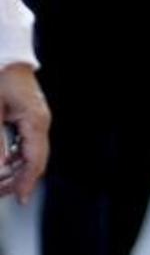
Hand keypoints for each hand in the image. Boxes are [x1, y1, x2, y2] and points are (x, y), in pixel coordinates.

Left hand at [0, 63, 49, 203]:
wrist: (6, 55)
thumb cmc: (0, 77)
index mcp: (35, 121)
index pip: (35, 160)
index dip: (26, 182)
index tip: (19, 199)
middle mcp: (40, 122)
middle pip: (36, 160)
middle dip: (20, 179)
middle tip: (5, 193)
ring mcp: (37, 119)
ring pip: (32, 153)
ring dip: (17, 169)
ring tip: (2, 181)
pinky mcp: (31, 116)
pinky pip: (28, 143)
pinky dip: (16, 156)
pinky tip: (5, 162)